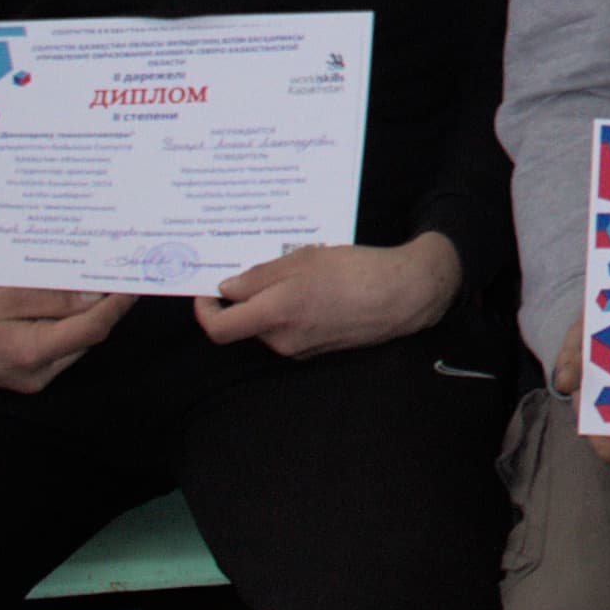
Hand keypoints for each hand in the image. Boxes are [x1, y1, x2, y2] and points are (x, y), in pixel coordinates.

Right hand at [0, 281, 126, 394]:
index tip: (135, 278)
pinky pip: (52, 342)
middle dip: (100, 303)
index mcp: (31, 355)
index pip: (92, 329)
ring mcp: (29, 376)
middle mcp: (36, 374)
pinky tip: (58, 295)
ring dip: (79, 310)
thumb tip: (94, 294)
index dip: (117, 303)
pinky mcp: (20, 370)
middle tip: (113, 270)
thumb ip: (50, 298)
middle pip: (84, 334)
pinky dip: (59, 319)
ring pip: (70, 338)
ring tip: (88, 276)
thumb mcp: (1, 297)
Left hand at [196, 233, 458, 358]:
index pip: (219, 329)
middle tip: (262, 266)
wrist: (404, 295)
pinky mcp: (318, 349)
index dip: (205, 311)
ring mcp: (301, 348)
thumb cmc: (356, 271)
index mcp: (274, 314)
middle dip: (246, 299)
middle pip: (245, 323)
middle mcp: (282, 339)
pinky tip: (318, 288)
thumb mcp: (304, 259)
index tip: (207, 291)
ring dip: (272, 302)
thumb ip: (260, 276)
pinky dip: (292, 311)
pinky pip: (291, 330)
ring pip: (269, 325)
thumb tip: (228, 288)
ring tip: (300, 271)